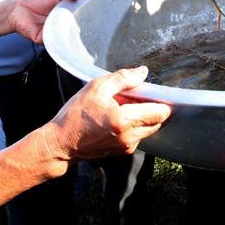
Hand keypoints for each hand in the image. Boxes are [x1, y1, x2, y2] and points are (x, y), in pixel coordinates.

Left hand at [8, 0, 84, 42]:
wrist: (17, 10)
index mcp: (67, 11)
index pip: (81, 13)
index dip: (87, 12)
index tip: (95, 10)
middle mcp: (64, 23)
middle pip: (77, 26)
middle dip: (81, 24)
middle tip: (88, 20)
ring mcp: (56, 32)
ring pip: (68, 36)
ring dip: (71, 31)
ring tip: (73, 25)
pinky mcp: (47, 40)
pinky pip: (56, 42)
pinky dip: (59, 38)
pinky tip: (61, 32)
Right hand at [41, 66, 170, 166]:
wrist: (61, 143)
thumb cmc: (76, 115)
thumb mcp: (97, 88)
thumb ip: (124, 78)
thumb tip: (143, 72)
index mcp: (125, 120)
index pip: (161, 112)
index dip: (163, 101)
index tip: (157, 92)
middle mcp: (130, 137)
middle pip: (158, 121)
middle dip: (152, 107)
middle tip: (136, 97)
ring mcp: (127, 147)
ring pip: (149, 129)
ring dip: (143, 117)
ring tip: (123, 107)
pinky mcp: (123, 152)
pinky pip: (138, 136)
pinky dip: (134, 126)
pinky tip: (117, 118)